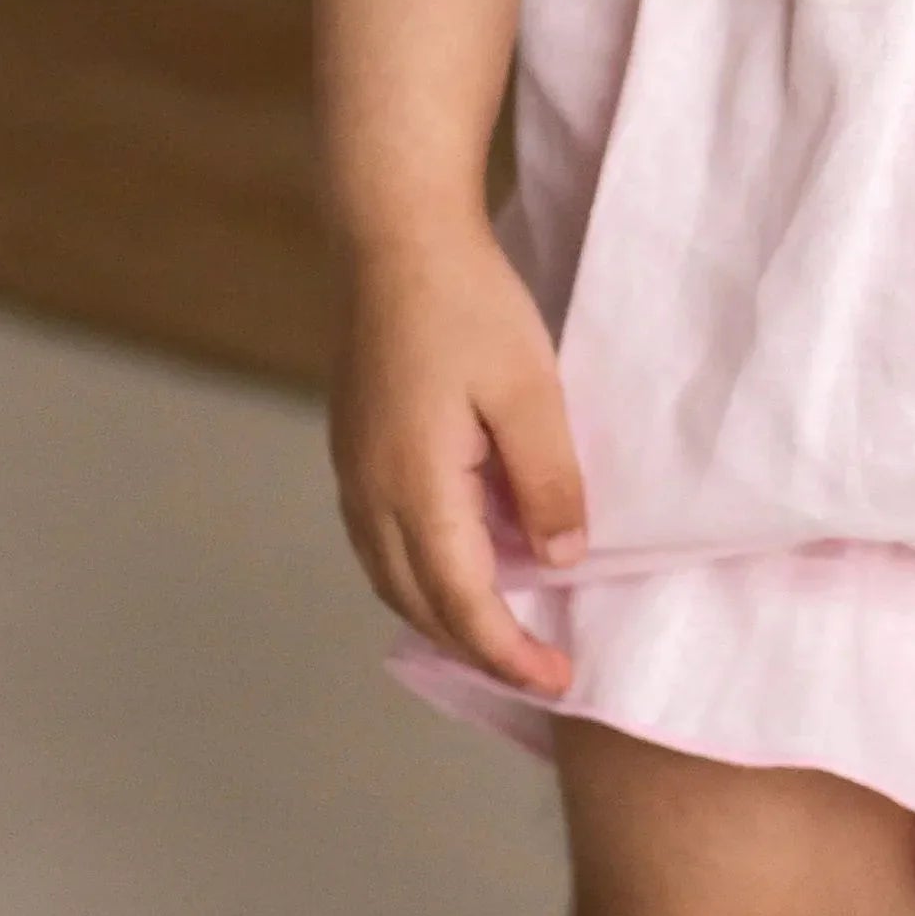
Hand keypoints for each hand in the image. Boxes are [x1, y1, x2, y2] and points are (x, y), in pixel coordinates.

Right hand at [330, 217, 588, 699]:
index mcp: (414, 487)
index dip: (510, 652)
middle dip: (478, 648)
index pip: (463, 603)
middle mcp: (370, 494)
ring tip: (506, 629)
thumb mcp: (530, 391)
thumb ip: (549, 482)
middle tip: (540, 667)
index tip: (558, 680)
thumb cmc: (465, 302)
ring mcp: (353, 473)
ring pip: (393, 579)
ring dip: (445, 615)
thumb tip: (561, 561)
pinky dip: (423, 574)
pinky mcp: (354, 450)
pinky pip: (383, 543)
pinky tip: (462, 562)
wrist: (391, 235)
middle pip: (419, 606)